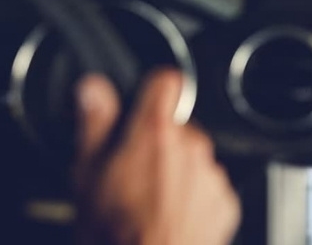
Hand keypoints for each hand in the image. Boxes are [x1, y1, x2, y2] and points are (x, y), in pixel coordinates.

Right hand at [73, 69, 240, 244]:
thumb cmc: (117, 232)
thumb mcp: (88, 172)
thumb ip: (94, 121)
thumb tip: (92, 88)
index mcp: (154, 131)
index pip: (166, 81)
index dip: (153, 88)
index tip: (144, 100)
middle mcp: (190, 146)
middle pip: (176, 126)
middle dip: (157, 143)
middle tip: (133, 172)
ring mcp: (210, 174)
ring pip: (192, 158)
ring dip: (175, 171)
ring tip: (149, 200)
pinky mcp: (224, 202)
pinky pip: (208, 187)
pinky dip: (192, 197)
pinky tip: (167, 215)